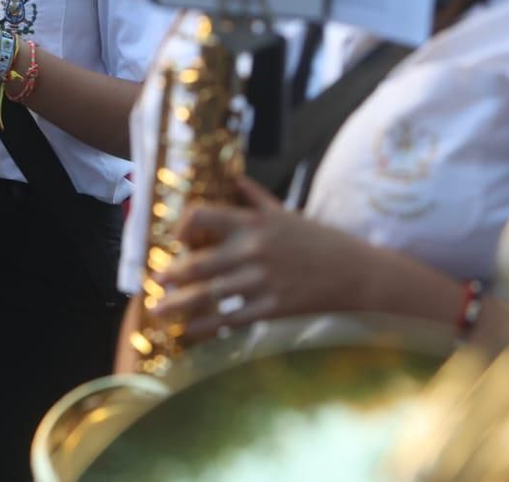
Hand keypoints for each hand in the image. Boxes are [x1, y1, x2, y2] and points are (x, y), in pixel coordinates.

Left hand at [149, 178, 388, 338]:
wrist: (355, 275)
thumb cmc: (319, 242)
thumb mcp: (286, 213)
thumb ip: (255, 198)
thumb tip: (232, 177)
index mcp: (256, 221)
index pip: (206, 214)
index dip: (184, 224)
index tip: (175, 237)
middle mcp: (254, 249)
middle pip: (201, 261)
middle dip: (173, 274)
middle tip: (153, 281)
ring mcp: (262, 281)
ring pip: (211, 293)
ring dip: (180, 304)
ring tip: (158, 311)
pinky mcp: (272, 308)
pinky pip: (232, 319)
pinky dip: (208, 327)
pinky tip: (191, 332)